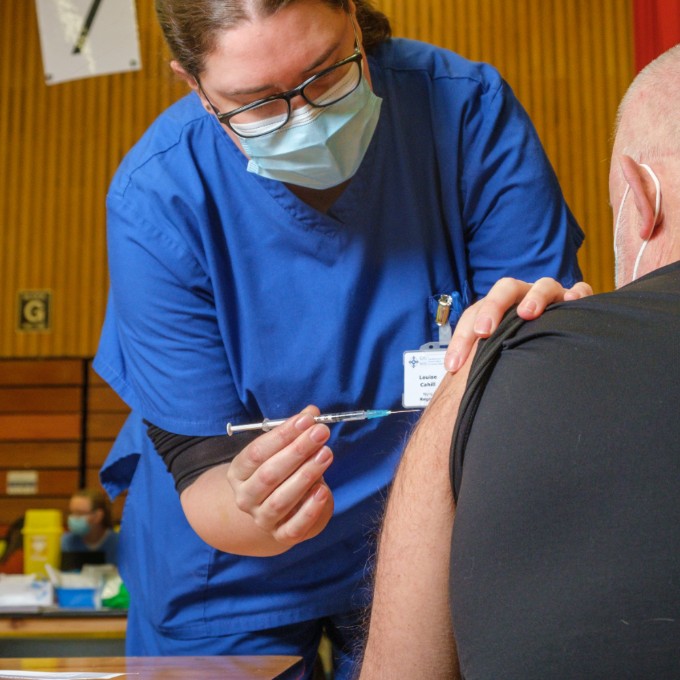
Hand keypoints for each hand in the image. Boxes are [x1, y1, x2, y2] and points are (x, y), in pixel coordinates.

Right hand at [226, 405, 334, 547]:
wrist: (277, 510)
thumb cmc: (280, 471)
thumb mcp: (282, 449)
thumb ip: (296, 431)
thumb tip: (312, 412)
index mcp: (239, 472)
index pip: (256, 452)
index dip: (282, 435)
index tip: (307, 419)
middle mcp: (245, 497)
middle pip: (269, 474)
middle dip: (298, 451)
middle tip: (321, 433)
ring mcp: (261, 519)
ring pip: (281, 500)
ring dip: (306, 475)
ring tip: (326, 454)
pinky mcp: (281, 535)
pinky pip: (294, 527)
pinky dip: (310, 510)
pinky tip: (324, 490)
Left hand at [444, 277, 592, 371]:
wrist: (555, 346)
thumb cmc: (517, 354)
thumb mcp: (496, 359)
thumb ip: (479, 363)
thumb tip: (455, 383)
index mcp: (498, 309)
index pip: (474, 315)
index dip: (461, 338)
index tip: (453, 366)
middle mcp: (522, 298)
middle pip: (505, 289)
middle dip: (492, 307)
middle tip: (484, 331)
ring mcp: (550, 297)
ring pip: (543, 285)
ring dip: (534, 297)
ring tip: (528, 313)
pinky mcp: (576, 300)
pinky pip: (580, 289)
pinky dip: (577, 293)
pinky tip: (572, 302)